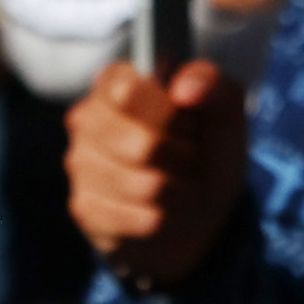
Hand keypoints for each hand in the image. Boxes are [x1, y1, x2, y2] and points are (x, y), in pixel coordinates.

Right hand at [68, 60, 248, 287]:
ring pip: (143, 186)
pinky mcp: (85, 208)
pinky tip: (164, 211)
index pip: (128, 91)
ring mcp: (80, 164)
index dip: (168, 114)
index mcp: (116, 82)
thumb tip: (184, 90)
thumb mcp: (223, 111)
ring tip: (181, 185)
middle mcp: (87, 119)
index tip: (186, 122)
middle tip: (189, 158)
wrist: (195, 209)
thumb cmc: (204, 149)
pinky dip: (166, 220)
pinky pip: (139, 220)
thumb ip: (212, 83)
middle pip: (143, 145)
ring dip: (180, 192)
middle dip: (182, 158)